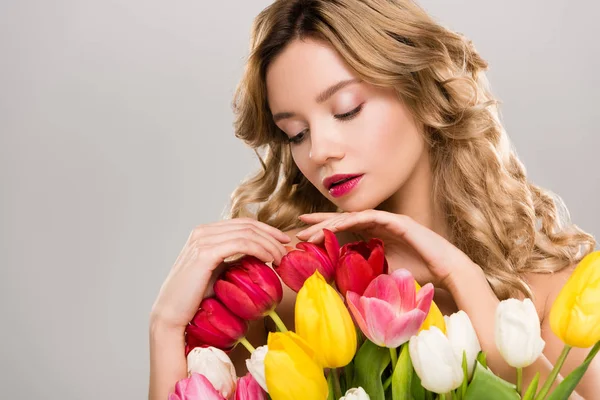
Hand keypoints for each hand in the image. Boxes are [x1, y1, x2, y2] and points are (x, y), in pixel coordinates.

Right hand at [150, 218, 289, 330]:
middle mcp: (202, 232)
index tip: (282, 241)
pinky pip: (241, 244)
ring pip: (247, 233)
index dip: (266, 229)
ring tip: (281, 258)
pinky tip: (269, 259)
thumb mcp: (219, 272)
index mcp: (205, 233)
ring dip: (269, 244)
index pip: (243, 223)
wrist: (172, 315)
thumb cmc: (195, 299)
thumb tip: (259, 254)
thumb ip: (234, 259)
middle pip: (247, 225)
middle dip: (271, 235)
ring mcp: (202, 240)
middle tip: (287, 248)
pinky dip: (260, 249)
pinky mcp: (205, 253)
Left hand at [295, 210, 477, 289]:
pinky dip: (353, 219)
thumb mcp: (383, 276)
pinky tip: (337, 224)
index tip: (303, 233)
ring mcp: (388, 220)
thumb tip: (342, 289)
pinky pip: (370, 216)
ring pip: (352, 216)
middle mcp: (379, 224)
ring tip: (311, 229)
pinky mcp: (398, 220)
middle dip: (320, 222)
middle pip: (343, 219)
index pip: (344, 229)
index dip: (323, 229)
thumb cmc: (417, 275)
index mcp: (374, 234)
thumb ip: (365, 275)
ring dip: (331, 222)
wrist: (445, 272)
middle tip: (298, 226)